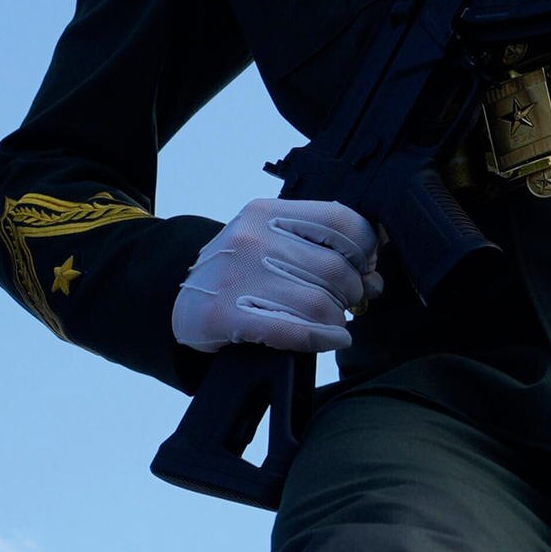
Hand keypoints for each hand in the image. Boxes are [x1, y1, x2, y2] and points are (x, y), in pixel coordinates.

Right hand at [169, 197, 382, 354]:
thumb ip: (314, 245)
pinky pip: (293, 330)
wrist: (177, 299)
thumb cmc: (234, 272)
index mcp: (265, 212)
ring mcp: (236, 276)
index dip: (365, 249)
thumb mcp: (265, 238)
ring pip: (319, 302)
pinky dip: (321, 338)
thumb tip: (373, 275)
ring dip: (337, 320)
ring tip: (334, 324)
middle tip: (350, 304)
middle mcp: (251, 238)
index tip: (365, 267)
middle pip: (334, 269)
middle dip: (352, 293)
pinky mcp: (224, 314)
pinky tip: (330, 339)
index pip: (341, 221)